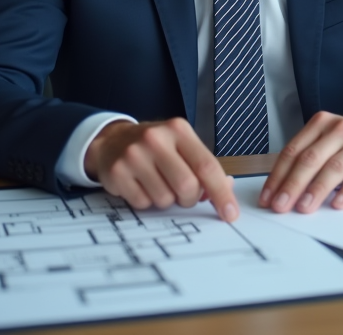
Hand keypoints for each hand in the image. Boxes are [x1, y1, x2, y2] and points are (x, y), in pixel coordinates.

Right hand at [85, 118, 239, 221]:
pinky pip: (143, 204)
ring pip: (165, 199)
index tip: (230, 213)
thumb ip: (204, 166)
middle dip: (189, 198)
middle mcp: (156, 139)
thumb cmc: (155, 147)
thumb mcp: (181, 146)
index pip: (207, 166)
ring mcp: (134, 155)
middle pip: (187, 186)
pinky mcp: (117, 172)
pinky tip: (141, 185)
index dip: (221, 193)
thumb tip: (227, 188)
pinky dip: (147, 201)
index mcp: (178, 130)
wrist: (112, 140)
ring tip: (158, 184)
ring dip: (166, 200)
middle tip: (182, 193)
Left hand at [258, 105, 342, 214]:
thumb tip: (280, 188)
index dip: (278, 176)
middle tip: (280, 206)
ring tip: (304, 208)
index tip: (268, 197)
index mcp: (321, 124)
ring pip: (333, 168)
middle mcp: (339, 130)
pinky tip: (336, 205)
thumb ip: (308, 155)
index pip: (293, 151)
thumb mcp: (329, 137)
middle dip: (292, 185)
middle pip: (310, 159)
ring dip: (316, 190)